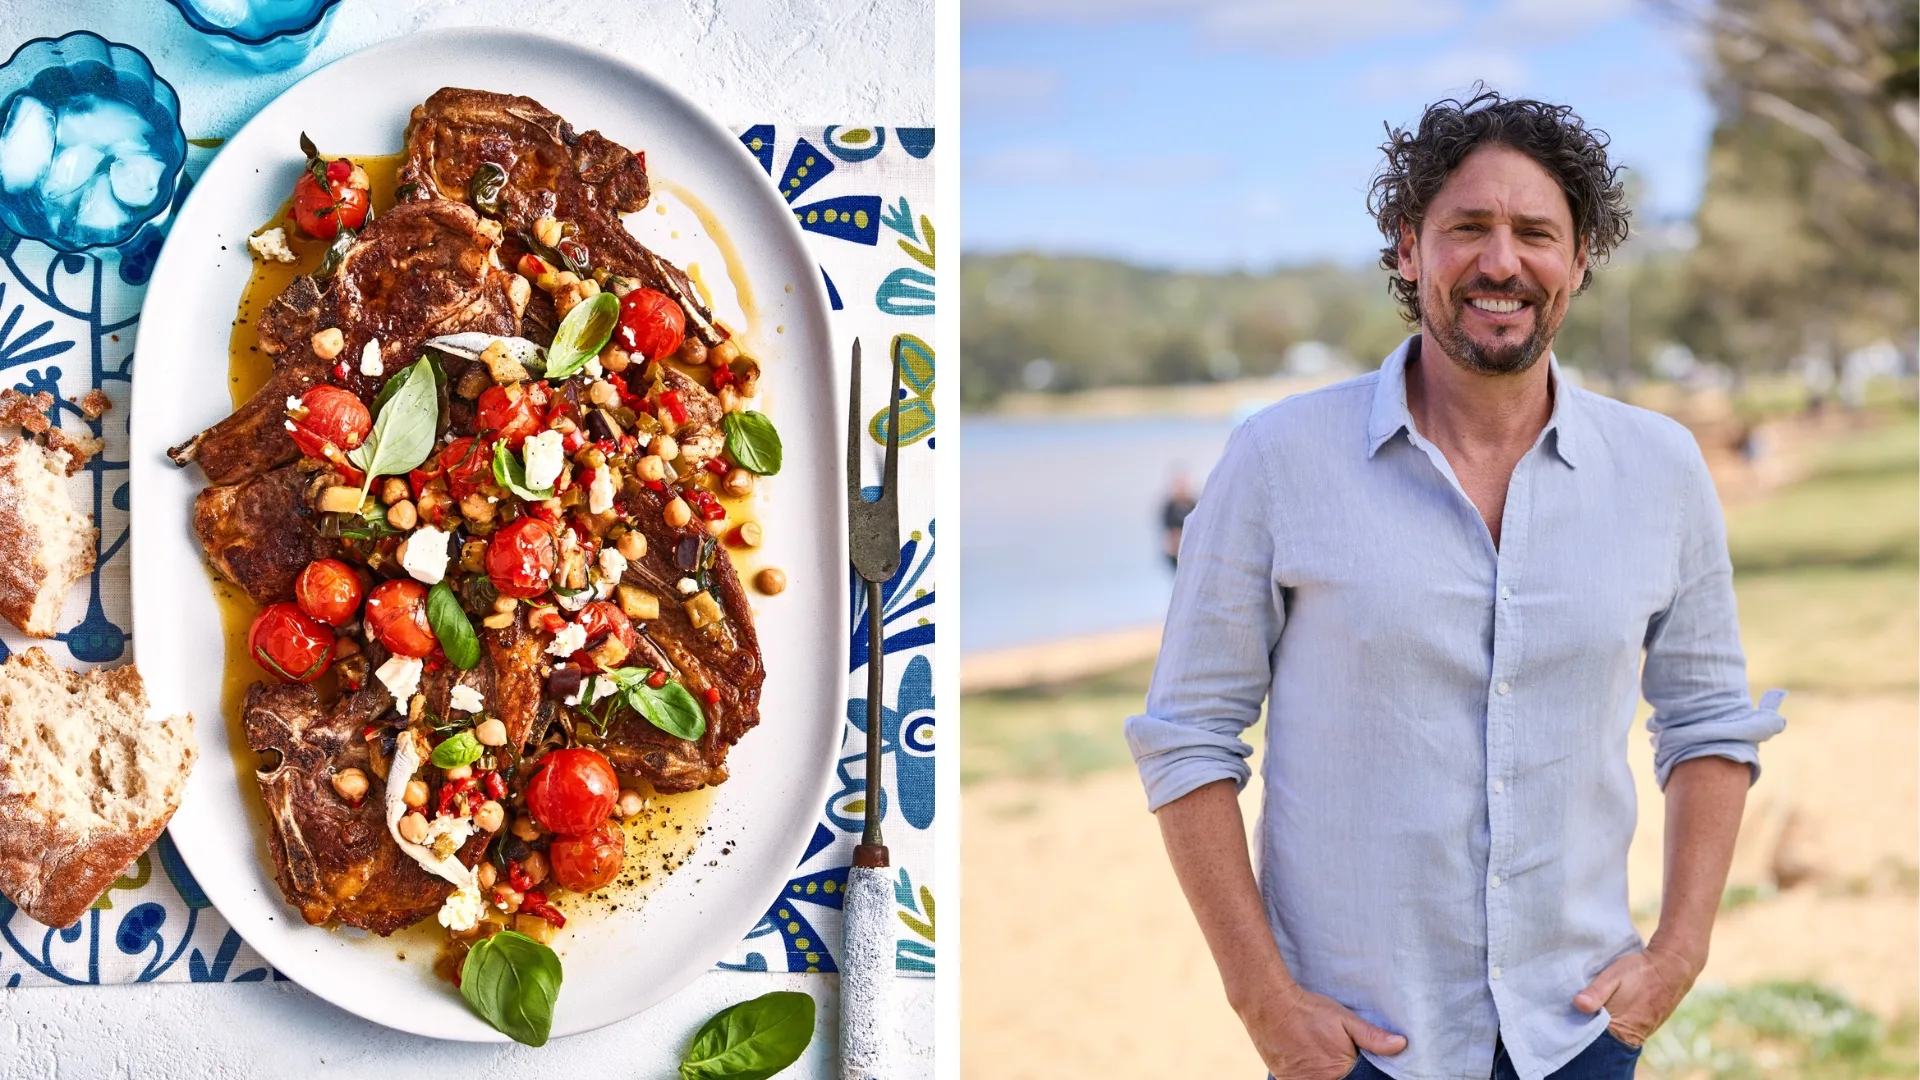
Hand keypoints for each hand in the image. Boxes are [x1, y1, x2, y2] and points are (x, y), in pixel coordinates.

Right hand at [1239, 982, 1407, 1079]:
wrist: (1269, 1005)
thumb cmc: (1309, 1011)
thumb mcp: (1344, 1019)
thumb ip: (1372, 1036)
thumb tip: (1401, 1044)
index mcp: (1338, 1073)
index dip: (1357, 1074)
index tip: (1351, 1061)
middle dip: (1340, 1073)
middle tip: (1331, 1052)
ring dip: (1323, 1073)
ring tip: (1319, 1055)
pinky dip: (1309, 1075)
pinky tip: (1309, 1060)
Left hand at [1572, 944, 1700, 1046]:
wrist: (1672, 968)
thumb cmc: (1639, 971)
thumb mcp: (1613, 976)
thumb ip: (1596, 992)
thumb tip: (1578, 1005)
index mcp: (1621, 1027)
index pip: (1595, 1041)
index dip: (1581, 1032)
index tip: (1570, 1022)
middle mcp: (1633, 1035)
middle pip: (1606, 1041)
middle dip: (1591, 1030)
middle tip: (1578, 1015)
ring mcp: (1643, 1032)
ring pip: (1617, 1036)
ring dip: (1604, 1028)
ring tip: (1590, 1013)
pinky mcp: (1648, 1026)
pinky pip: (1627, 1031)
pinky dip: (1616, 1025)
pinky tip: (1609, 1013)